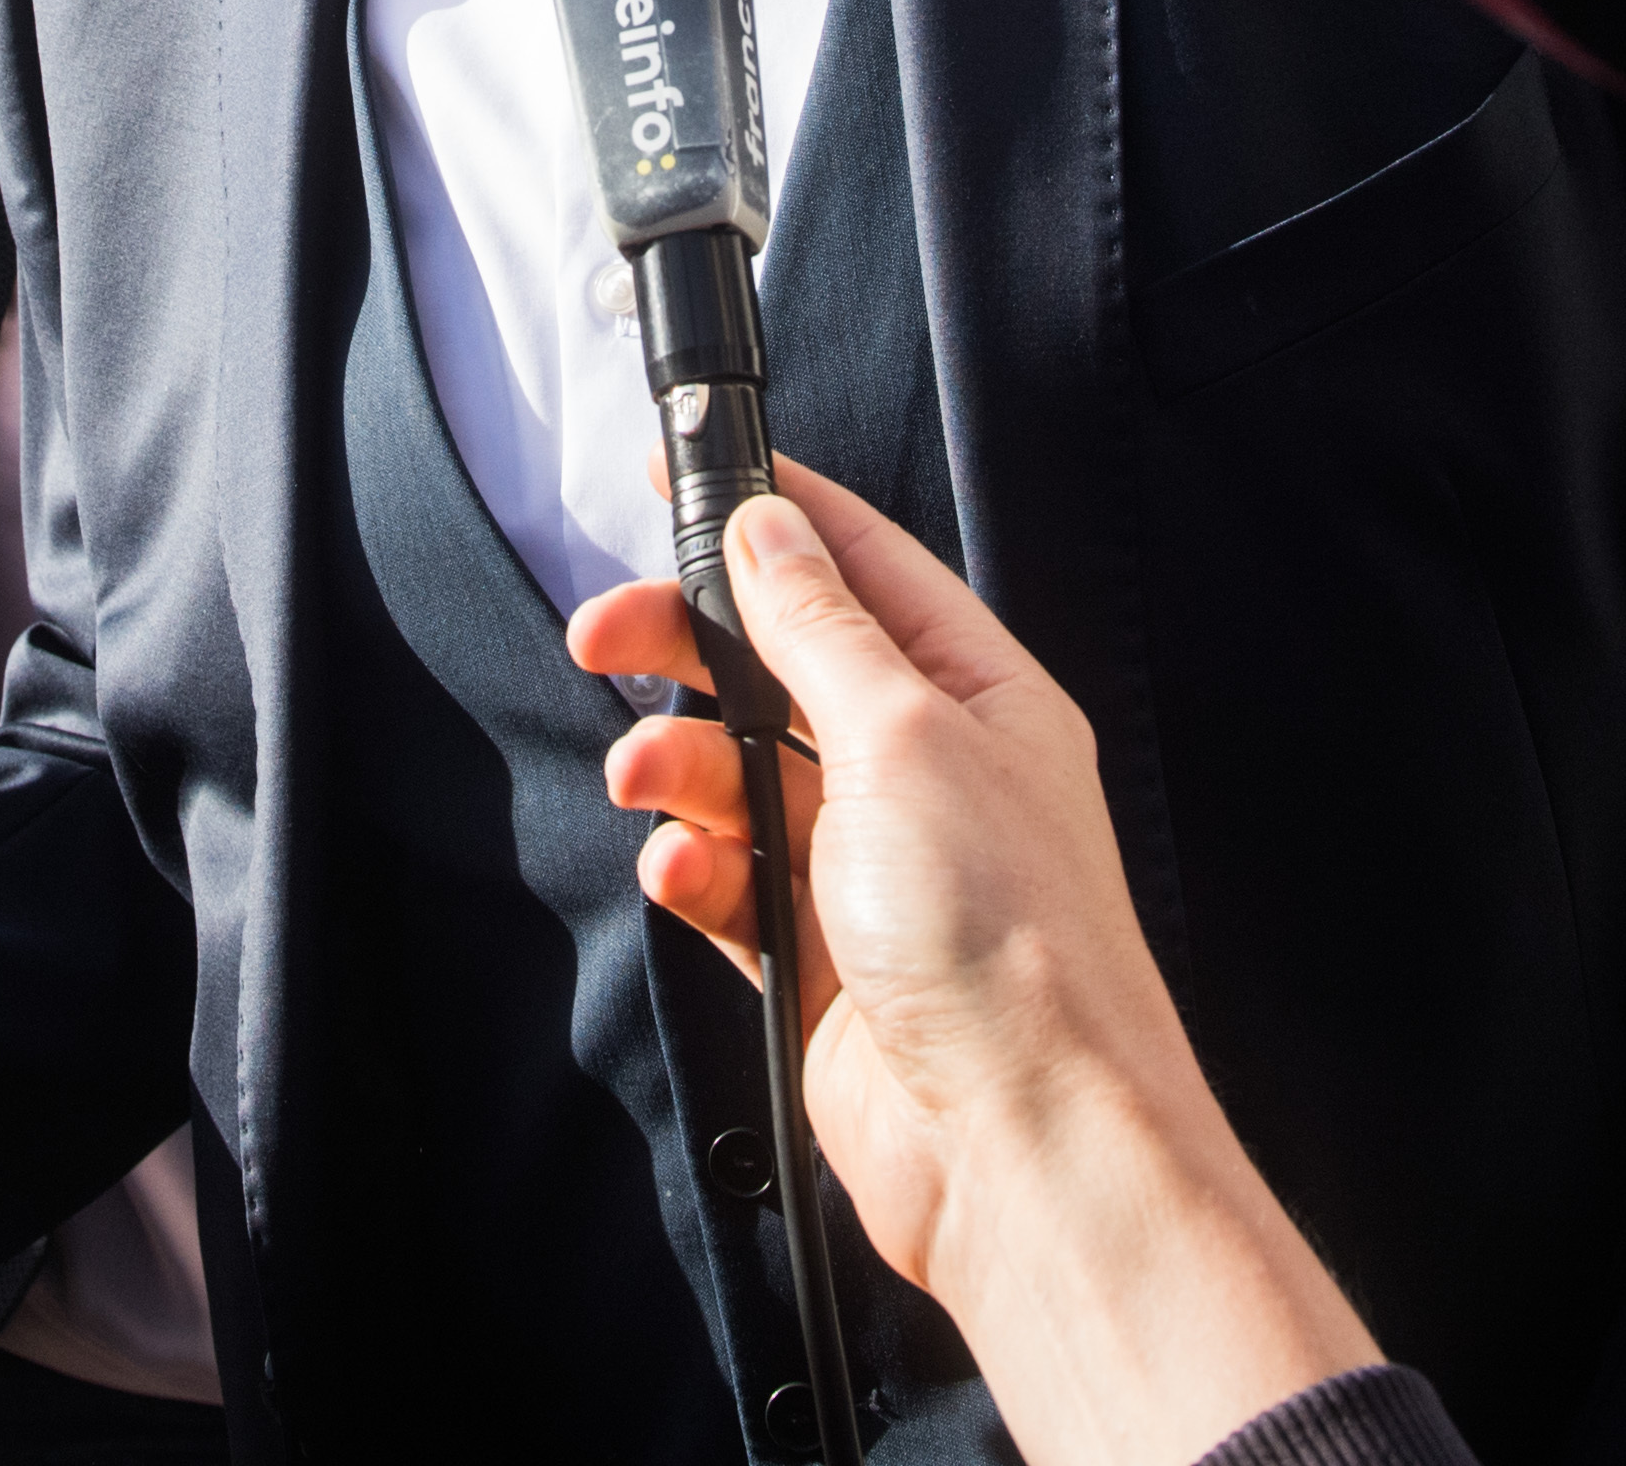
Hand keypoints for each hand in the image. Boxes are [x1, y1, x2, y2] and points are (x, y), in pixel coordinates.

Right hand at [570, 463, 1378, 1465]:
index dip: (775, 515)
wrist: (1022, 1147)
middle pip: (781, 670)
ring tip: (642, 778)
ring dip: (678, 768)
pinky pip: (730, 885)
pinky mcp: (824, 959)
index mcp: (978, 697)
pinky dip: (693, 870)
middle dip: (688, 649)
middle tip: (603, 634)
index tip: (682, 479)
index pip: (865, 569)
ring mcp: (874, 869)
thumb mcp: (904, 737)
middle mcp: (928, 773)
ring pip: (741, 778)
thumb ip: (821, 630)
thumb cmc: (1009, 941)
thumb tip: (770, 532)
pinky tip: (680, 872)